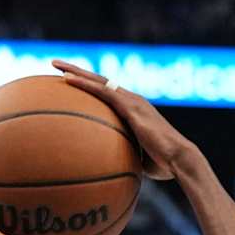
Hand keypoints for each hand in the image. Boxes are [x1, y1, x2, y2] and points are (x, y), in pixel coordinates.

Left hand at [50, 60, 197, 180]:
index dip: (89, 85)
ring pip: (98, 80)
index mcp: (134, 109)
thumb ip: (124, 156)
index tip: (70, 82)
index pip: (107, 92)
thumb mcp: (138, 158)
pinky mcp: (130, 106)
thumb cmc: (163, 165)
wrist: (179, 159)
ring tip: (54, 64)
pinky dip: (84, 84)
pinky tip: (66, 80)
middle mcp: (132, 100)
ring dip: (75, 71)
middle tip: (55, 65)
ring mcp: (131, 100)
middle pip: (100, 80)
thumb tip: (111, 171)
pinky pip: (102, 91)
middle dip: (77, 71)